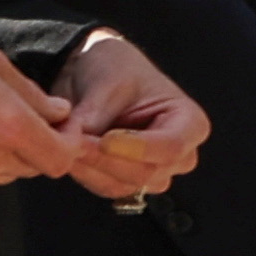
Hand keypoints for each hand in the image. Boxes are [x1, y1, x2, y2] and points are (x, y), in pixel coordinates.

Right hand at [0, 4, 89, 189]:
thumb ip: (32, 95)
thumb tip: (59, 113)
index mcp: (10, 126)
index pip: (61, 160)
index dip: (68, 144)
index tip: (62, 127)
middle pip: (34, 168)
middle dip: (38, 146)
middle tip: (24, 115)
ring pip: (4, 174)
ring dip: (7, 155)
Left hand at [52, 31, 207, 201]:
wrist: (93, 72)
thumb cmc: (114, 68)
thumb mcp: (108, 82)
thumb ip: (95, 116)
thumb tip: (76, 145)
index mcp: (190, 123)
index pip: (171, 147)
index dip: (138, 149)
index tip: (105, 140)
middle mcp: (179, 155)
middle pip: (147, 172)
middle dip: (105, 159)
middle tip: (72, 141)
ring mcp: (154, 172)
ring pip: (124, 184)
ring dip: (90, 167)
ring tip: (65, 143)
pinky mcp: (127, 181)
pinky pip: (105, 187)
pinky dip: (84, 173)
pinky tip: (69, 153)